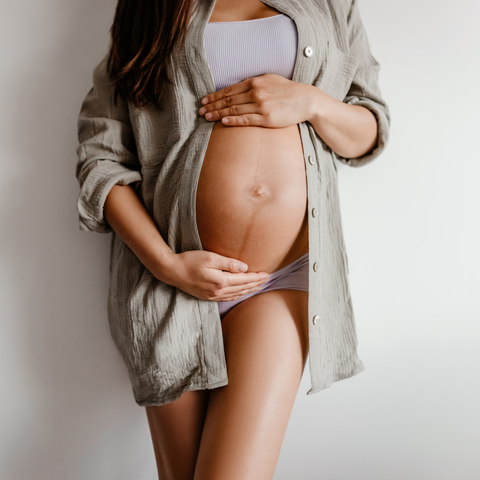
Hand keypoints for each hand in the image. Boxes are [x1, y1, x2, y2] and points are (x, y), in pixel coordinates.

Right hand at [156, 250, 270, 301]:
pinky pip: (227, 298)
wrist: (172, 271)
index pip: (244, 280)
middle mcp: (218, 291)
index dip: (257, 277)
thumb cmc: (190, 261)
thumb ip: (229, 263)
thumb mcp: (210, 257)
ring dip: (248, 291)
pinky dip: (237, 295)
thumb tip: (245, 267)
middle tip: (267, 280)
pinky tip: (241, 293)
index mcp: (220, 281)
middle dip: (256, 284)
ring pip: (236, 295)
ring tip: (258, 287)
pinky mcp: (207, 297)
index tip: (267, 274)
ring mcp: (212, 296)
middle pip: (242, 289)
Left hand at [198, 73, 314, 127]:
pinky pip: (246, 120)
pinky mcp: (266, 119)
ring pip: (234, 110)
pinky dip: (233, 120)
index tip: (204, 100)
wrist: (305, 100)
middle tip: (200, 110)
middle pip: (228, 100)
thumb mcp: (269, 79)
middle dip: (212, 105)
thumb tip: (238, 87)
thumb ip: (253, 82)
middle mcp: (256, 92)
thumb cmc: (287, 90)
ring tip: (207, 117)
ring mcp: (261, 106)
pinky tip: (223, 121)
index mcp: (255, 82)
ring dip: (218, 113)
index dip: (215, 95)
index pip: (229, 90)